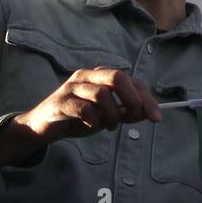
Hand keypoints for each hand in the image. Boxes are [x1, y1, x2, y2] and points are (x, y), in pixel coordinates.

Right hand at [0, 68, 161, 165]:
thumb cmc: (78, 118)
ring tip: (109, 126)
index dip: (146, 98)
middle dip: (132, 100)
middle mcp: (86, 76)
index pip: (131, 80)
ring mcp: (72, 87)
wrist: (44, 127)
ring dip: (112, 114)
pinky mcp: (60, 102)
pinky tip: (94, 126)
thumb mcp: (107, 115)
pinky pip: (84, 109)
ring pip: (102, 94)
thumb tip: (150, 113)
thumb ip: (127, 112)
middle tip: (133, 118)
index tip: (156, 117)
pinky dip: (94, 120)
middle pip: (117, 77)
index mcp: (100, 75)